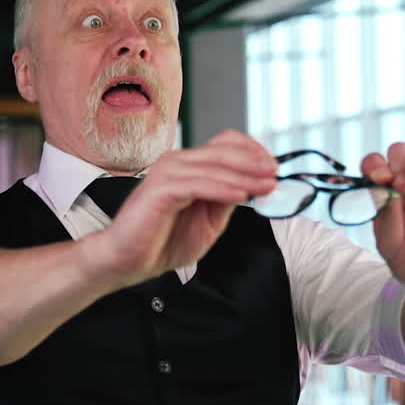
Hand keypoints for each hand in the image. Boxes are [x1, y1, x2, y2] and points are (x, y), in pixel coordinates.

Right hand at [88, 130, 276, 285]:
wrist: (129, 261)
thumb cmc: (163, 242)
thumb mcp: (209, 222)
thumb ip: (228, 201)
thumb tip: (255, 185)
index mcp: (189, 166)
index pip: (226, 143)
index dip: (253, 151)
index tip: (273, 169)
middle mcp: (177, 162)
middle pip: (223, 149)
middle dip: (254, 162)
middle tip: (276, 175)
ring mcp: (167, 173)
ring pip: (214, 165)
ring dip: (244, 175)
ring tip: (266, 186)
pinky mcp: (160, 190)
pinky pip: (198, 184)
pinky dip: (222, 188)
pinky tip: (241, 195)